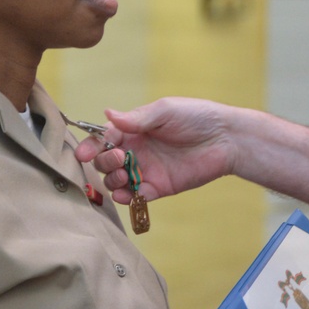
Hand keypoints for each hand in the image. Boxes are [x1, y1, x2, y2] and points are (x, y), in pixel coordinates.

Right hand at [74, 97, 237, 205]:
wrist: (226, 139)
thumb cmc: (197, 117)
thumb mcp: (166, 111)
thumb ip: (137, 118)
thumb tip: (107, 113)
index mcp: (135, 129)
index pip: (104, 138)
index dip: (91, 145)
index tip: (82, 154)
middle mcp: (137, 149)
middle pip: (105, 161)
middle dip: (103, 162)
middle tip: (118, 159)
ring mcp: (146, 169)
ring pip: (116, 180)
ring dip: (112, 180)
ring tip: (123, 175)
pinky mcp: (159, 187)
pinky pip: (135, 196)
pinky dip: (125, 197)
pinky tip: (126, 193)